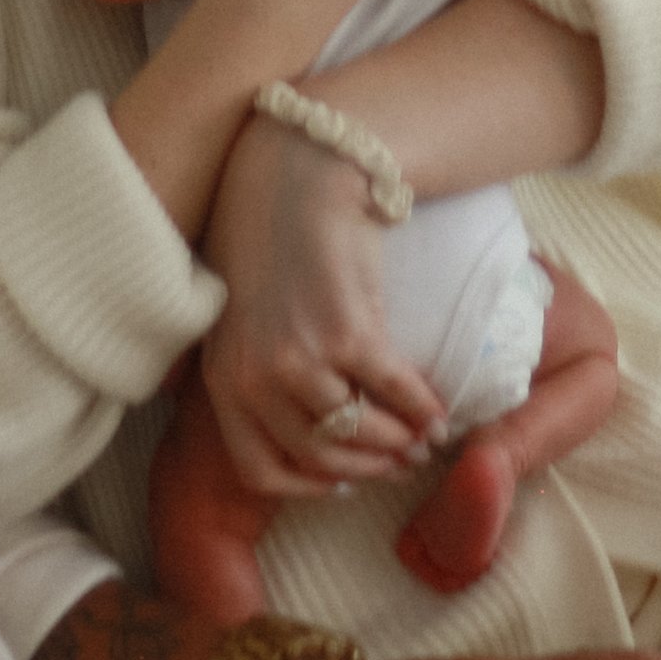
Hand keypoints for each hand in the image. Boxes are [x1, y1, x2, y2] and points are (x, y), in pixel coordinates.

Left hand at [202, 111, 443, 492]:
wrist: (298, 173)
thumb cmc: (272, 236)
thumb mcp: (240, 313)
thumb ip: (253, 366)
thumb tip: (302, 418)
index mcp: (222, 378)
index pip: (258, 470)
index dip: (306, 485)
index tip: (339, 483)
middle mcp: (254, 377)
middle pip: (318, 457)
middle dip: (365, 469)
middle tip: (398, 464)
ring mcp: (299, 358)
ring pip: (358, 432)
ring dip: (397, 444)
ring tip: (421, 441)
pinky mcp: (348, 334)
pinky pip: (395, 391)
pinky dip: (422, 410)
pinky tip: (438, 412)